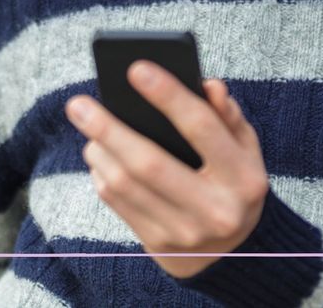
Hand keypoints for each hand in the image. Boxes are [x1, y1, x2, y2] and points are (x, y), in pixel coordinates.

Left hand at [64, 61, 269, 278]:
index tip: (135, 69)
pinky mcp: (158, 245)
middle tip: (77, 103)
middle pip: (149, 164)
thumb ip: (228, 115)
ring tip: (86, 122)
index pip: (202, 128)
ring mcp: (185, 233)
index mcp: (244, 179)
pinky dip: (101, 172)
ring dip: (98, 149)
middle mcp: (216, 211)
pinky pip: (117, 203)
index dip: (168, 96)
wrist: (229, 251)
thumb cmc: (232, 181)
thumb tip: (208, 84)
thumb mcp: (245, 149)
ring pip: (125, 185)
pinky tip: (98, 152)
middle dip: (108, 129)